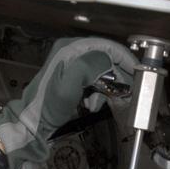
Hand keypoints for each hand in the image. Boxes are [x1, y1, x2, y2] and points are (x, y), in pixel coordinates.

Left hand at [0, 37, 137, 168]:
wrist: (33, 123)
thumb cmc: (48, 106)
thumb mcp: (69, 84)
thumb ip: (88, 66)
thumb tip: (107, 61)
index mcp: (70, 48)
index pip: (106, 45)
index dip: (123, 57)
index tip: (136, 71)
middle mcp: (72, 52)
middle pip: (106, 59)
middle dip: (115, 77)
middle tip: (123, 91)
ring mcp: (72, 65)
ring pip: (102, 72)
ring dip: (105, 88)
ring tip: (96, 103)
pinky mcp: (73, 78)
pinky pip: (94, 81)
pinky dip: (97, 94)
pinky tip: (90, 104)